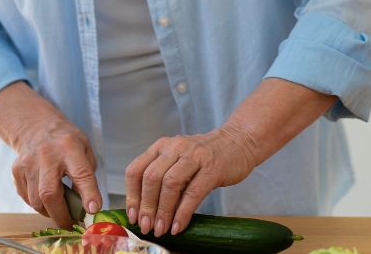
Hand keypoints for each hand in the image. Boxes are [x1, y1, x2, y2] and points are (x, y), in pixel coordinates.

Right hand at [0, 82, 101, 226]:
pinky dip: (38, 204)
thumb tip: (86, 204)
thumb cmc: (65, 140)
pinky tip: (45, 198)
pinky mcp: (17, 171)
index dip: (88, 194)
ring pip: (36, 200)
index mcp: (69, 147)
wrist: (35, 126)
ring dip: (49, 212)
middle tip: (71, 224)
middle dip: (61, 215)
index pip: (80, 173)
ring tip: (60, 210)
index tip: (93, 210)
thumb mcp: (84, 149)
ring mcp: (28, 163)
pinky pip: (27, 197)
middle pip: (49, 193)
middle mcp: (46, 155)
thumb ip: (86, 174)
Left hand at [124, 126, 257, 237]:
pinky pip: (193, 193)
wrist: (239, 142)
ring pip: (170, 184)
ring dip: (163, 211)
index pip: (136, 170)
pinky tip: (178, 226)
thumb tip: (148, 211)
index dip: (132, 195)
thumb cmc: (205, 156)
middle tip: (146, 226)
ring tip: (161, 229)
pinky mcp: (212, 168)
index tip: (132, 216)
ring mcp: (194, 156)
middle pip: (151, 178)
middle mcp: (174, 148)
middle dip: (146, 207)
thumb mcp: (179, 161)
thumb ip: (164, 178)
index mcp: (161, 146)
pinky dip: (183, 213)